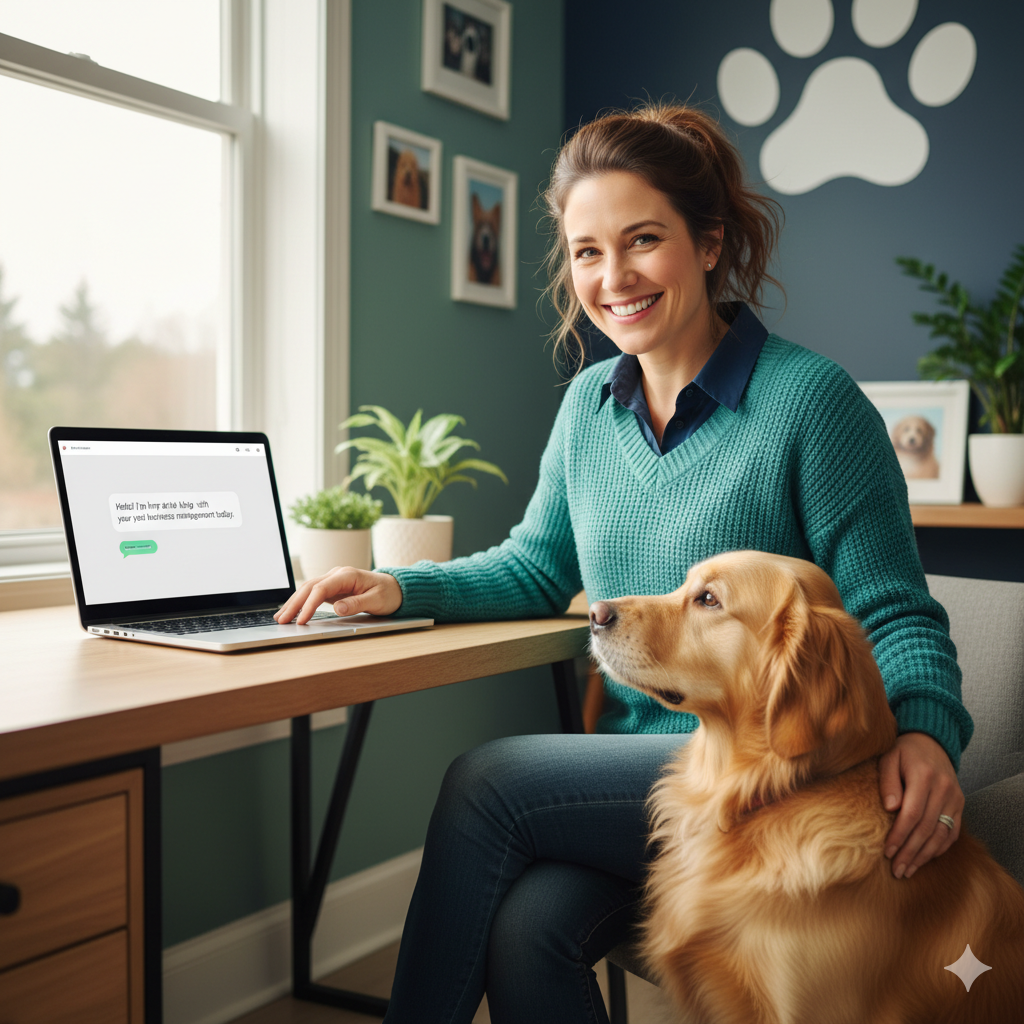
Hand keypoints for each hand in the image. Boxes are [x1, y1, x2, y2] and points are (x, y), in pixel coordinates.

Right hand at [275, 567, 402, 624]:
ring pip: (308, 589)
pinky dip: (301, 602)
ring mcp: (333, 580)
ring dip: (294, 603)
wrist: (395, 587)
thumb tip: (338, 609)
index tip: (301, 620)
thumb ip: (356, 604)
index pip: (321, 589)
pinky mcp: (332, 588)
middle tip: (281, 620)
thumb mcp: (376, 601)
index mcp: (347, 575)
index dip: (309, 605)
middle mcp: (337, 574)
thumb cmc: (388, 593)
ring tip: (280, 617)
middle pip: (309, 587)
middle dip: (294, 604)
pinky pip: (312, 594)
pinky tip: (292, 611)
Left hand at [879, 731, 963, 878]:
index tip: (887, 851)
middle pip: (927, 828)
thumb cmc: (904, 751)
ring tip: (908, 870)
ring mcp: (955, 798)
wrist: (931, 741)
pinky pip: (952, 831)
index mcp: (924, 776)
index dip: (900, 835)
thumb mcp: (889, 757)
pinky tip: (925, 858)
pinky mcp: (960, 804)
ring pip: (942, 834)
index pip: (912, 813)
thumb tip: (890, 808)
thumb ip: (888, 781)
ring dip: (925, 855)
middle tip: (897, 870)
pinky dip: (939, 848)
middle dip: (911, 852)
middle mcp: (944, 789)